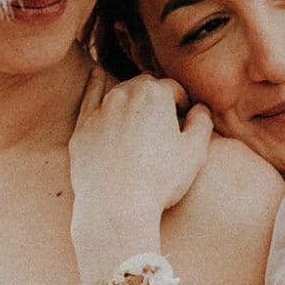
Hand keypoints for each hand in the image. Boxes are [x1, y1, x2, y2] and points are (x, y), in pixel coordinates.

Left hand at [68, 68, 212, 244]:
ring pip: (120, 93)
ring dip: (132, 99)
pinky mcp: (82, 128)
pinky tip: (96, 76)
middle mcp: (124, 94)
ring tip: (140, 115)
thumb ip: (202, 121)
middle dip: (157, 97)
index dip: (183, 103)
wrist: (117, 208)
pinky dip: (95, 86)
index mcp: (155, 94)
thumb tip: (200, 108)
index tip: (185, 118)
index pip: (174, 89)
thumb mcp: (195, 151)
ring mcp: (100, 110)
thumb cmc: (160, 181)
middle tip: (164, 120)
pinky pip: (89, 99)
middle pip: (146, 86)